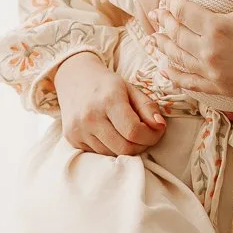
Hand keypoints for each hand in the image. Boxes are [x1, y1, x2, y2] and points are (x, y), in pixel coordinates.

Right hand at [52, 51, 166, 156]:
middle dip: (141, 145)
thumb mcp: (131, 89)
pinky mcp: (72, 138)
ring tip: (126, 133)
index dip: (151, 136)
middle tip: (144, 135)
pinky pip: (98, 153)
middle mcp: (90, 116)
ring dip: (125, 148)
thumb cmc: (107, 85)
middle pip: (125, 148)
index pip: (134, 131)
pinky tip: (110, 133)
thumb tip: (160, 127)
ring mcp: (79, 129)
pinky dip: (110, 147)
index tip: (156, 130)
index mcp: (108, 100)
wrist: (74, 79)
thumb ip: (148, 108)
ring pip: (112, 154)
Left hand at [145, 0, 232, 103]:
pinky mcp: (219, 89)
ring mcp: (212, 74)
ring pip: (176, 58)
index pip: (182, 11)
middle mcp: (208, 52)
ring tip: (154, 37)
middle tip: (155, 13)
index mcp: (216, 27)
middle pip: (175, 34)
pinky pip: (188, 82)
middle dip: (163, 21)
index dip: (171, 2)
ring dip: (162, 45)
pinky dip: (172, 75)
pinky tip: (164, 69)